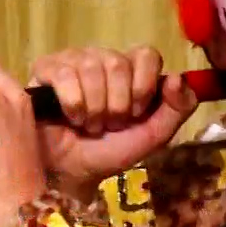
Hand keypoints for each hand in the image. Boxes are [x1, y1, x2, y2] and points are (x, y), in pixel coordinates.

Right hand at [28, 45, 199, 195]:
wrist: (73, 172)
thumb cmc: (111, 151)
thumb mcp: (155, 134)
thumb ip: (179, 108)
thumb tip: (178, 78)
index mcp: (132, 69)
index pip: (146, 54)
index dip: (143, 86)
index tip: (136, 112)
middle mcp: (103, 58)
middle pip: (118, 63)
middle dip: (117, 105)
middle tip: (109, 125)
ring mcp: (74, 59)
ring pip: (91, 68)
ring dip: (94, 108)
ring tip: (89, 125)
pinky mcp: (46, 68)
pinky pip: (65, 75)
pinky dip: (73, 104)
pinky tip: (71, 117)